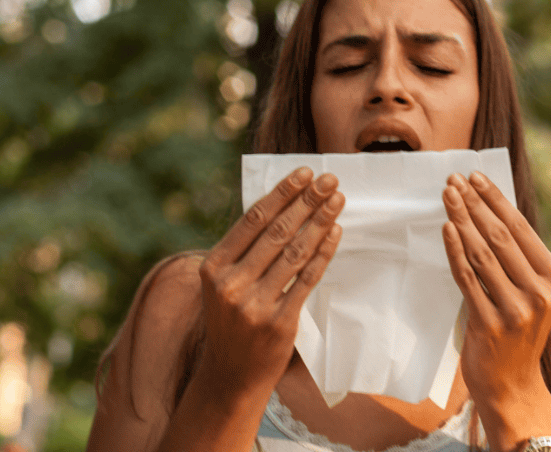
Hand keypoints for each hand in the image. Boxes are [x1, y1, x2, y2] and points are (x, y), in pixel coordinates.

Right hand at [195, 168, 344, 399]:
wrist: (230, 376)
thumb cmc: (232, 321)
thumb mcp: (223, 284)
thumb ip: (244, 250)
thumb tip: (282, 204)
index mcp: (213, 267)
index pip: (253, 220)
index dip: (281, 193)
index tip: (304, 173)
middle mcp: (230, 284)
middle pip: (277, 231)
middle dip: (307, 201)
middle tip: (329, 179)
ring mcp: (254, 305)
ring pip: (294, 252)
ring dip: (319, 221)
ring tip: (337, 200)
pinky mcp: (279, 323)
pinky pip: (307, 279)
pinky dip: (323, 253)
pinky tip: (334, 232)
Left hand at [441, 171, 550, 449]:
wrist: (514, 386)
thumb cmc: (518, 332)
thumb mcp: (531, 294)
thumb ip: (518, 259)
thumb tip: (490, 210)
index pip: (521, 227)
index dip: (495, 199)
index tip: (474, 176)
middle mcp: (541, 292)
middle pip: (500, 235)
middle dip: (474, 203)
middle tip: (452, 180)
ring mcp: (517, 310)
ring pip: (483, 253)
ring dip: (461, 219)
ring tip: (446, 196)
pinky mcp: (491, 324)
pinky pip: (468, 279)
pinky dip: (456, 251)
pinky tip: (447, 229)